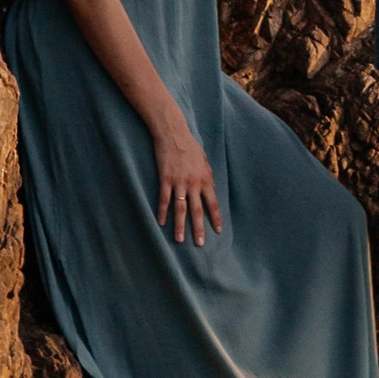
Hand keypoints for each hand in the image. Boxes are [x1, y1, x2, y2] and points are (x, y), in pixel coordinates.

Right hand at [153, 119, 222, 243]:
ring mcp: (179, 182)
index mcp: (205, 179)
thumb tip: (214, 187)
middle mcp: (193, 183)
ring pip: (180, 208)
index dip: (215, 218)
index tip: (218, 231)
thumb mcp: (204, 159)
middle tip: (200, 244)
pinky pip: (164, 199)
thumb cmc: (190, 145)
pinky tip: (161, 222)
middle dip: (199, 228)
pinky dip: (162, 212)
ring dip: (180, 225)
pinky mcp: (165, 179)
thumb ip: (209, 175)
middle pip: (197, 210)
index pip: (212, 203)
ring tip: (180, 240)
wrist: (173, 133)